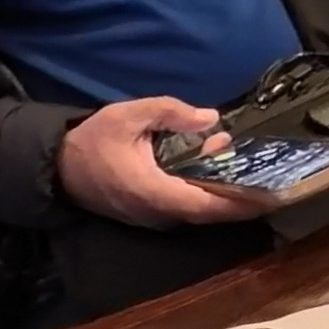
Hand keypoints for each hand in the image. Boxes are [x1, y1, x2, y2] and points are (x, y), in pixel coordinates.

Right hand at [62, 96, 265, 227]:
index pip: (209, 205)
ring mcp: (153, 217)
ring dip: (222, 192)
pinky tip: (210, 167)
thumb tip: (210, 117)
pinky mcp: (148, 213)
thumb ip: (169, 112)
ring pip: (198, 210)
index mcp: (156, 192)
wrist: (54, 167)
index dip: (243, 202)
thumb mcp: (126, 115)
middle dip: (242, 196)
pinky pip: (184, 207)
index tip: (273, 195)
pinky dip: (204, 192)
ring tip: (240, 163)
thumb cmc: (90, 142)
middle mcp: (159, 212)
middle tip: (271, 179)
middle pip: (210, 211)